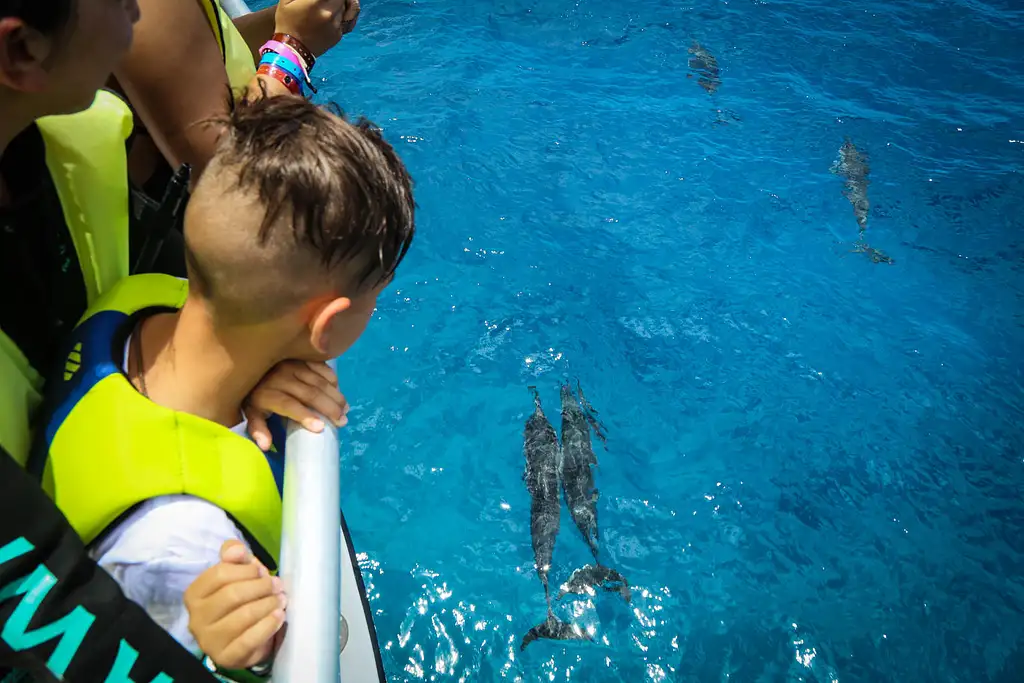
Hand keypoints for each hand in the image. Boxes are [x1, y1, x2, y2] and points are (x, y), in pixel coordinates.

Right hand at [184, 541, 285, 670]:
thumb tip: (236, 549)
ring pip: (243, 617)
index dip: (246, 570)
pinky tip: (279, 616)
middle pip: (232, 595)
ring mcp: (209, 640)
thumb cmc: (239, 599)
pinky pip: (249, 639)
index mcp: (194, 594)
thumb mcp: (236, 572)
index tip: (262, 571)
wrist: (243, 637)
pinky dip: (268, 625)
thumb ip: (234, 556)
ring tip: (281, 599)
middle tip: (277, 585)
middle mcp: (196, 618)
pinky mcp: (226, 657)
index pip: (219, 574)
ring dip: (268, 604)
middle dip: (260, 587)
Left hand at [243, 360, 348, 450]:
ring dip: (334, 395)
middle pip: (310, 393)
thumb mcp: (251, 413)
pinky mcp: (302, 358)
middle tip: (342, 421)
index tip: (321, 427)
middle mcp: (281, 377)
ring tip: (345, 409)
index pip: (289, 405)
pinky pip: (321, 367)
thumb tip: (265, 446)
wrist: (250, 365)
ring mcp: (293, 365)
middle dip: (329, 408)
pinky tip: (338, 390)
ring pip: (319, 381)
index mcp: (267, 394)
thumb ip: (258, 430)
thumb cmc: (254, 395)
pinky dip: (332, 379)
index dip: (305, 416)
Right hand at [275, 0, 360, 58]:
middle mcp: (330, 13)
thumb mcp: (287, 1)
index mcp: (316, 2)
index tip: (320, 0)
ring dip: (340, 4)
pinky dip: (344, 14)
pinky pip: (348, 20)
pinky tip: (337, 13)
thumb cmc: (286, 23)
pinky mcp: (339, 34)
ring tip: (331, 5)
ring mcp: (336, 25)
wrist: (292, 50)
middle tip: (326, 2)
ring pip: (346, 7)